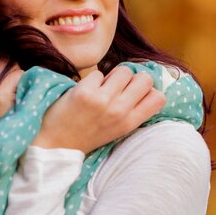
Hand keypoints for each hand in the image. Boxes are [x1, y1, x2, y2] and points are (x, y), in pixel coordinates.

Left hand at [32, 66, 166, 153]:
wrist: (56, 144)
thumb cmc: (88, 134)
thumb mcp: (117, 129)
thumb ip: (132, 111)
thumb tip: (144, 84)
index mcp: (129, 123)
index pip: (159, 98)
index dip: (149, 91)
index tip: (136, 93)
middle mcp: (119, 111)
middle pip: (145, 79)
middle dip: (133, 78)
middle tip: (119, 87)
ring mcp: (102, 101)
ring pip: (124, 70)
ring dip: (113, 75)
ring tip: (102, 87)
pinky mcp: (85, 92)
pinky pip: (98, 73)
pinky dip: (92, 79)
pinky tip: (85, 91)